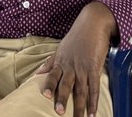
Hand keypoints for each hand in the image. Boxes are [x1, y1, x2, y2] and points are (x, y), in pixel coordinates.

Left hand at [37, 1, 115, 116]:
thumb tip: (37, 74)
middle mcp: (70, 66)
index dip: (48, 85)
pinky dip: (94, 101)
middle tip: (59, 113)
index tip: (44, 96)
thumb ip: (50, 63)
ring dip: (79, 106)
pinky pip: (94, 86)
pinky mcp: (94, 67)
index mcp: (61, 61)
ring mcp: (83, 67)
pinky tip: (93, 112)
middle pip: (65, 85)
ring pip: (80, 90)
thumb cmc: (77, 37)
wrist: (93, 23)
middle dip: (62, 99)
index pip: (53, 75)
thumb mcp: (61, 48)